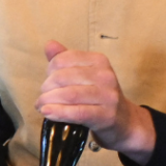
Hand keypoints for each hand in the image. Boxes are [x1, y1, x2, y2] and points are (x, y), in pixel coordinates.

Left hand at [35, 40, 155, 164]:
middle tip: (43, 98)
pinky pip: (77, 112)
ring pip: (68, 95)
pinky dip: (58, 112)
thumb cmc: (98, 97)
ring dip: (48, 101)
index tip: (49, 82)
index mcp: (99, 61)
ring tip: (42, 107)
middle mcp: (105, 75)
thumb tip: (49, 44)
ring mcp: (108, 96)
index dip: (50, 70)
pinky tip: (47, 113)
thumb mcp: (84, 75)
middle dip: (46, 88)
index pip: (64, 59)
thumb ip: (65, 60)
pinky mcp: (106, 115)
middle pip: (63, 77)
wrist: (124, 121)